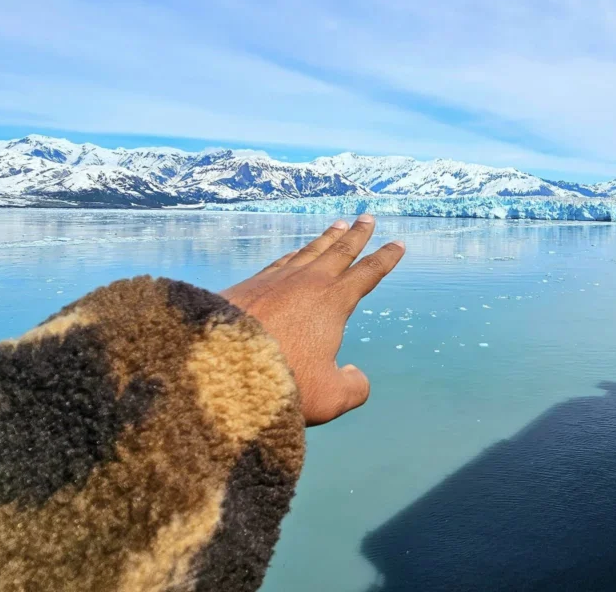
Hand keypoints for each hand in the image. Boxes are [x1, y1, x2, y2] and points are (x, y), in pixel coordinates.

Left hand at [219, 215, 404, 425]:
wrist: (217, 363)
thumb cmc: (280, 380)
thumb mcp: (329, 398)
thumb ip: (353, 388)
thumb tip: (356, 375)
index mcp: (333, 302)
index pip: (367, 274)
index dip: (385, 258)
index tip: (398, 243)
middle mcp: (307, 282)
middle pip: (339, 251)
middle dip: (357, 235)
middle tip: (368, 218)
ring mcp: (276, 279)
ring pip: (309, 251)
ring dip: (326, 238)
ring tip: (338, 225)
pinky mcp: (250, 284)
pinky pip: (280, 261)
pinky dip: (294, 253)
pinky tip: (294, 253)